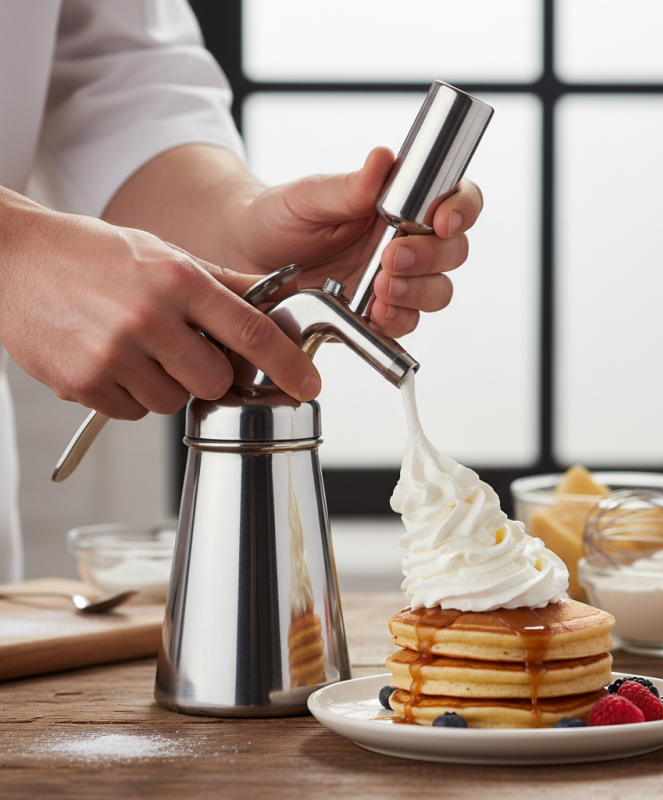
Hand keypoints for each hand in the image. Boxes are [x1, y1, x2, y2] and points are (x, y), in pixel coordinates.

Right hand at [0, 188, 320, 418]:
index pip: (250, 329)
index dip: (287, 363)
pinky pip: (133, 413)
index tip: (309, 383)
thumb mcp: (165, 254)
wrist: (12, 259)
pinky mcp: (83, 383)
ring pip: (173, 404)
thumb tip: (278, 297)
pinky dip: (131, 395)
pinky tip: (112, 360)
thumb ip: (226, 282)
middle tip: (186, 352)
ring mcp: (113, 354)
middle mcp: (148, 318)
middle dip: (212, 375)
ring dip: (167, 386)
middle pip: (216, 382)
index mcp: (177, 279)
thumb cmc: (92, 255)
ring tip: (138, 349)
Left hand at [229, 147, 484, 338]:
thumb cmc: (279, 217)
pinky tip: (375, 316)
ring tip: (380, 292)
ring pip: (437, 292)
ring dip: (416, 293)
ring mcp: (396, 281)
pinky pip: (406, 325)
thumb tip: (383, 159)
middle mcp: (407, 241)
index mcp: (402, 203)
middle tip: (390, 258)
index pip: (456, 200)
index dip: (462, 209)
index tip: (441, 220)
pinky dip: (397, 322)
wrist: (246, 257)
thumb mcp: (308, 197)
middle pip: (452, 252)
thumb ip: (349, 186)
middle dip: (429, 257)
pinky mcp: (378, 315)